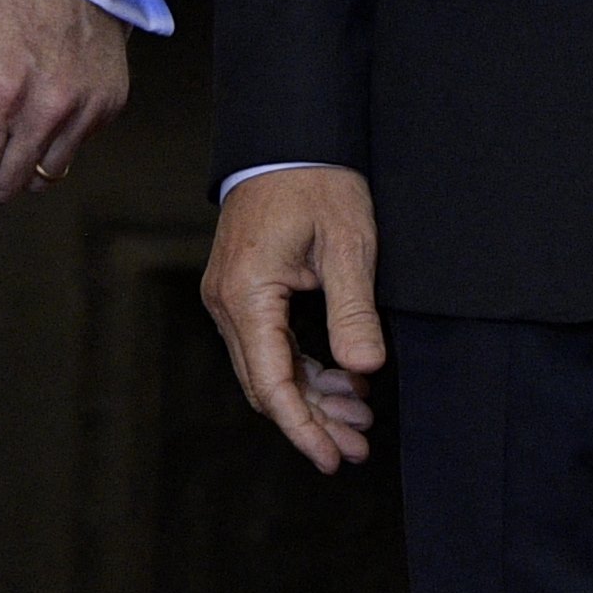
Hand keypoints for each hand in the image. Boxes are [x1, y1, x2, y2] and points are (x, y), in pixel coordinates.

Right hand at [199, 165, 386, 472]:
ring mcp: (231, 296)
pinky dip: (304, 368)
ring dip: (312, 397)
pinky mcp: (244, 289)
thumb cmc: (317, 180)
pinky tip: (342, 380)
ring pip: (268, 368)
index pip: (270, 382)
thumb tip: (364, 369)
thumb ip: (353, 310)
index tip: (333, 459)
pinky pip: (269, 344)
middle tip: (359, 447)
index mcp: (247, 294)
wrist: (288, 133)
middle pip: (266, 384)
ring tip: (359, 421)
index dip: (303, 428)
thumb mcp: (347, 244)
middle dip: (313, 420)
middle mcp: (228, 301)